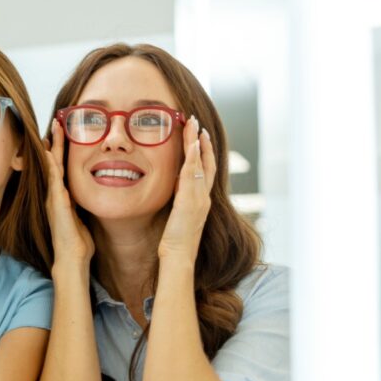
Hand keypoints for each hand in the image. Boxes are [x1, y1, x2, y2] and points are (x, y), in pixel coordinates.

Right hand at [45, 119, 94, 264]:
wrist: (72, 259)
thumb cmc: (78, 242)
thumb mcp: (82, 218)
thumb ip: (82, 205)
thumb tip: (89, 196)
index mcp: (61, 197)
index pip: (61, 168)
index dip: (62, 150)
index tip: (64, 133)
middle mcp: (54, 194)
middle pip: (53, 162)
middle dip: (54, 142)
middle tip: (57, 121)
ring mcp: (54, 198)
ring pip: (51, 166)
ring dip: (52, 147)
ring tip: (53, 128)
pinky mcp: (57, 203)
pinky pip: (54, 178)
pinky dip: (52, 163)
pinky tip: (50, 150)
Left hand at [158, 116, 215, 262]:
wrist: (179, 257)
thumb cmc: (175, 242)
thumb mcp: (177, 217)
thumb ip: (179, 202)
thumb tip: (174, 189)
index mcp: (201, 200)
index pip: (205, 171)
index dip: (204, 152)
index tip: (200, 136)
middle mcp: (204, 197)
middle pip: (207, 162)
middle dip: (203, 141)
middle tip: (197, 123)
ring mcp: (199, 198)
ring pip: (200, 164)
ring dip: (197, 143)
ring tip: (193, 124)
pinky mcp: (190, 202)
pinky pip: (193, 176)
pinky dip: (194, 158)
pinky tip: (192, 144)